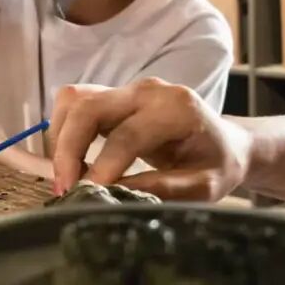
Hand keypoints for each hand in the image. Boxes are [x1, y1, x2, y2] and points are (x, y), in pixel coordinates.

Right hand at [49, 78, 251, 200]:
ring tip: (67, 177)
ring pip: (73, 100)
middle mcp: (147, 90)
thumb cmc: (217, 163)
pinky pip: (74, 103)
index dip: (103, 167)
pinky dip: (63, 131)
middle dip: (68, 150)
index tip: (89, 195)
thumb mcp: (205, 185)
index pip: (127, 135)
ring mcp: (127, 89)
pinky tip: (72, 161)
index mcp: (175, 108)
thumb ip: (166, 189)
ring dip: (61, 139)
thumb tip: (119, 195)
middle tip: (65, 188)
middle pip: (89, 108)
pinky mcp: (111, 95)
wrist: (224, 142)